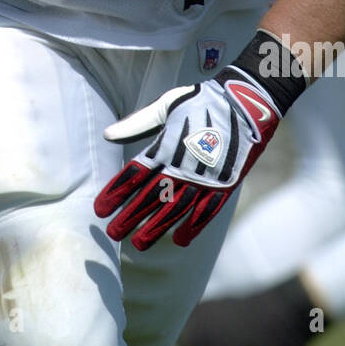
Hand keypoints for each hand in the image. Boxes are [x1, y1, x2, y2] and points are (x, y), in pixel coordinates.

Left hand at [95, 34, 304, 248]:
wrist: (245, 102)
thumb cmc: (199, 101)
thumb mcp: (165, 106)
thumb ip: (137, 124)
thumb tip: (107, 135)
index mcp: (165, 145)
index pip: (134, 175)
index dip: (115, 193)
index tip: (99, 209)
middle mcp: (183, 165)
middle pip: (151, 197)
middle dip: (130, 216)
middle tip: (112, 233)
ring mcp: (205, 178)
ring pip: (176, 209)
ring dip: (155, 228)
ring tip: (138, 244)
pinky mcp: (225, 184)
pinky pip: (206, 211)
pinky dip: (193, 226)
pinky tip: (179, 240)